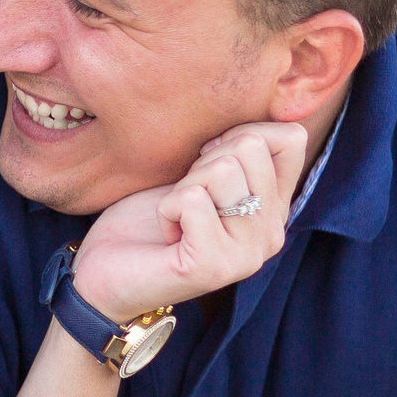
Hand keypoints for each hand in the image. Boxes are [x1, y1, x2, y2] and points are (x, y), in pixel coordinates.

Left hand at [72, 122, 307, 320]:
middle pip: (251, 147)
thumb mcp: (198, 173)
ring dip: (183, 187)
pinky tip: (166, 235)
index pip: (291, 139)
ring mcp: (247, 254)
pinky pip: (191, 199)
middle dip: (203, 161)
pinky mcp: (214, 266)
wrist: (105, 271)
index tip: (206, 163)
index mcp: (275, 208)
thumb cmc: (147, 218)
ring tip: (177, 218)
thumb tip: (254, 126)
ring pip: (223, 170)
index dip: (239, 133)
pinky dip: (166, 209)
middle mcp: (272, 234)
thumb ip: (235, 152)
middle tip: (186, 200)